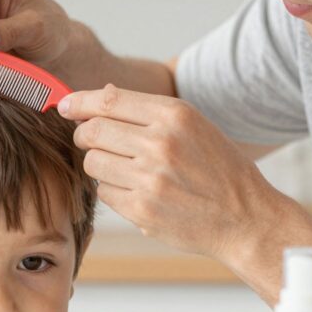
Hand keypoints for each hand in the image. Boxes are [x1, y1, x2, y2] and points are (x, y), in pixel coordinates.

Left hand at [58, 85, 284, 262]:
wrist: (246, 218)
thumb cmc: (220, 169)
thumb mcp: (194, 126)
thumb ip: (148, 111)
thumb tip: (101, 94)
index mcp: (175, 115)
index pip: (108, 100)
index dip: (79, 102)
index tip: (65, 106)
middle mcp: (161, 143)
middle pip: (92, 131)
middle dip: (85, 136)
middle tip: (93, 142)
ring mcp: (150, 178)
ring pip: (92, 162)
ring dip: (98, 165)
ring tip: (123, 170)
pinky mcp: (142, 210)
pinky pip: (104, 193)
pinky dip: (112, 191)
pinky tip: (136, 192)